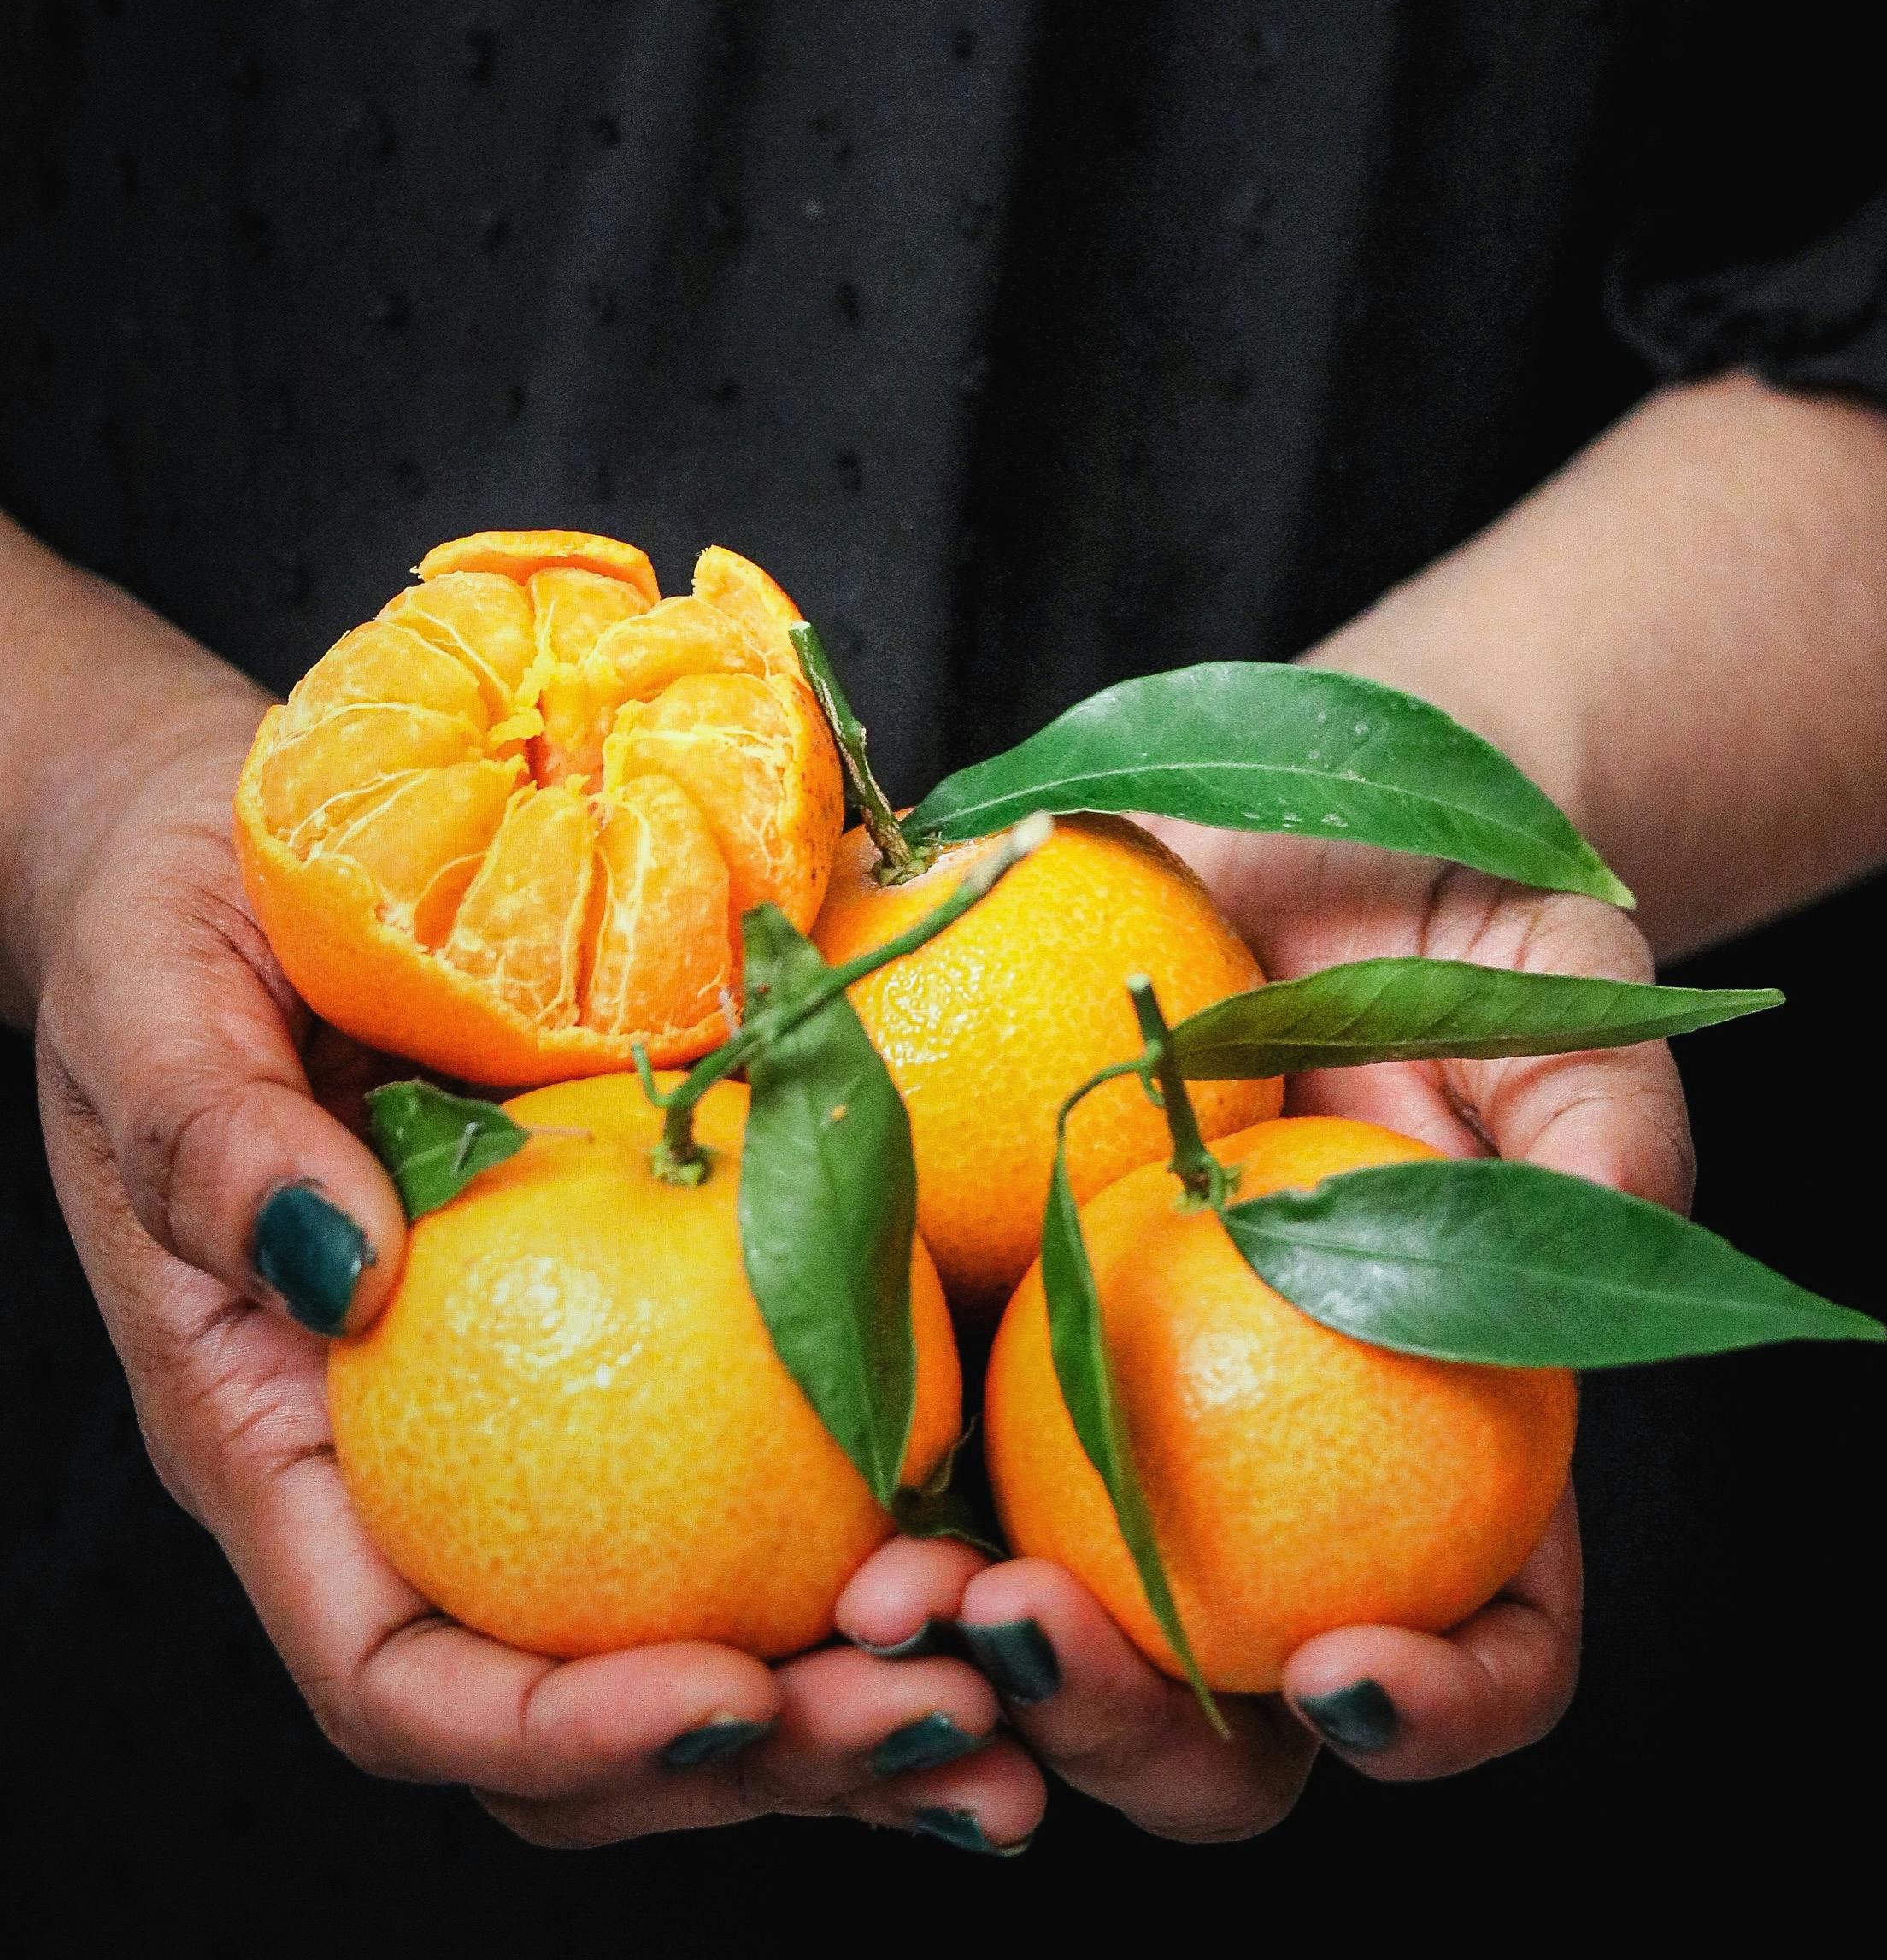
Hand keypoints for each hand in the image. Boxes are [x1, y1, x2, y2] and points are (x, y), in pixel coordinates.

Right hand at [13, 557, 1043, 1853]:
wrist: (241, 848)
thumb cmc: (169, 931)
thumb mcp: (155, 1010)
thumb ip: (220, 1147)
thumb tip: (348, 1267)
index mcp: (281, 1445)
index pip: (401, 1673)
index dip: (561, 1724)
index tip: (730, 1696)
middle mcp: (421, 1466)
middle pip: (576, 1706)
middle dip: (763, 1752)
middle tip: (946, 1726)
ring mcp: (544, 1407)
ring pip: (690, 1627)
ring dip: (853, 1686)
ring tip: (1017, 1708)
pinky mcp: (653, 1320)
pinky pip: (763, 1463)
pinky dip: (881, 1524)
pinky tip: (1009, 1541)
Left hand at [838, 827, 1691, 1842]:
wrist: (1286, 841)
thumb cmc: (1458, 920)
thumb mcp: (1559, 992)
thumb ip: (1601, 1117)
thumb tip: (1607, 1223)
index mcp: (1464, 1446)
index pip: (1495, 1642)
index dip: (1442, 1713)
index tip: (1337, 1669)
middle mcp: (1288, 1482)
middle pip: (1235, 1715)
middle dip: (1127, 1735)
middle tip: (1029, 1638)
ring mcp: (1132, 1436)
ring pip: (1052, 1638)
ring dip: (959, 1664)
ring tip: (879, 1605)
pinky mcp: (997, 1349)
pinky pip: (925, 1473)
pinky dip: (867, 1518)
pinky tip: (817, 1492)